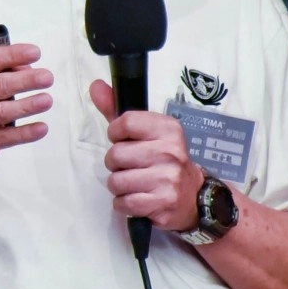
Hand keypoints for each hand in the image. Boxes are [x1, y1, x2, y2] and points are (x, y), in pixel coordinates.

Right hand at [0, 43, 51, 178]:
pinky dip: (25, 133)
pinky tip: (41, 127)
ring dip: (29, 105)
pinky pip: (6, 137)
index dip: (15, 55)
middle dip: (27, 80)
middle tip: (47, 77)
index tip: (35, 53)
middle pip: (0, 85)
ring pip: (4, 111)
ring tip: (46, 100)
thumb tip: (25, 68)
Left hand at [90, 79, 202, 230]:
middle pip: (115, 155)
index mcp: (168, 129)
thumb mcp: (144, 132)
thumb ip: (116, 109)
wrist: (193, 197)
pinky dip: (124, 203)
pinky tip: (139, 198)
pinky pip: (123, 202)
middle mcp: (170, 151)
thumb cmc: (162, 160)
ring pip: (116, 181)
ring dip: (119, 185)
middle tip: (133, 166)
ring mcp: (168, 178)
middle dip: (116, 164)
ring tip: (136, 184)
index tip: (124, 140)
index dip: (116, 134)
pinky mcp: (163, 203)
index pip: (124, 123)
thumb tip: (95, 85)